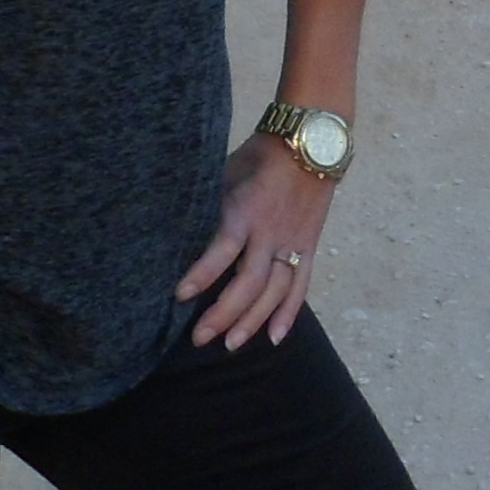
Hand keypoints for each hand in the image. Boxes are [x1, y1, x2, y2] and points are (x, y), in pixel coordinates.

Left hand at [177, 136, 330, 351]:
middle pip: (249, 282)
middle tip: (200, 338)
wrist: (309, 144)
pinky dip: (289, 312)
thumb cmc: (258, 157)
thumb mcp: (227, 174)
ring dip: (253, 320)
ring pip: (275, 291)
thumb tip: (180, 233)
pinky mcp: (309, 247)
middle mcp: (270, 232)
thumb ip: (213, 207)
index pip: (223, 248)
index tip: (180, 295)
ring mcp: (293, 242)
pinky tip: (274, 337)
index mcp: (245, 210)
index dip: (202, 273)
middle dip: (224, 313)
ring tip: (231, 344)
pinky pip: (301, 285)